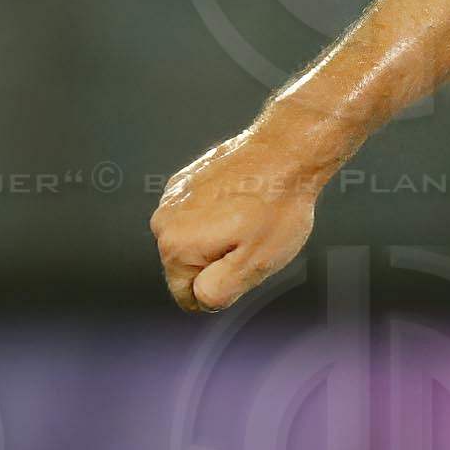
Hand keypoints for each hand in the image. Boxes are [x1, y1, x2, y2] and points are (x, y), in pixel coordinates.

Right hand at [152, 114, 340, 311]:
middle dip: (219, 262)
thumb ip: (220, 291)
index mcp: (175, 246)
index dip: (220, 289)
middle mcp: (163, 221)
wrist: (286, 151)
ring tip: (251, 218)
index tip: (243, 263)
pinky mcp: (185, 180)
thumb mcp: (256, 263)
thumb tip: (200, 299)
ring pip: (195, 240)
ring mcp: (172, 197)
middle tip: (252, 240)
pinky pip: (198, 214)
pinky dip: (218, 214)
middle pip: (189, 267)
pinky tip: (244, 200)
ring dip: (219, 238)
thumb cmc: (276, 206)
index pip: (187, 296)